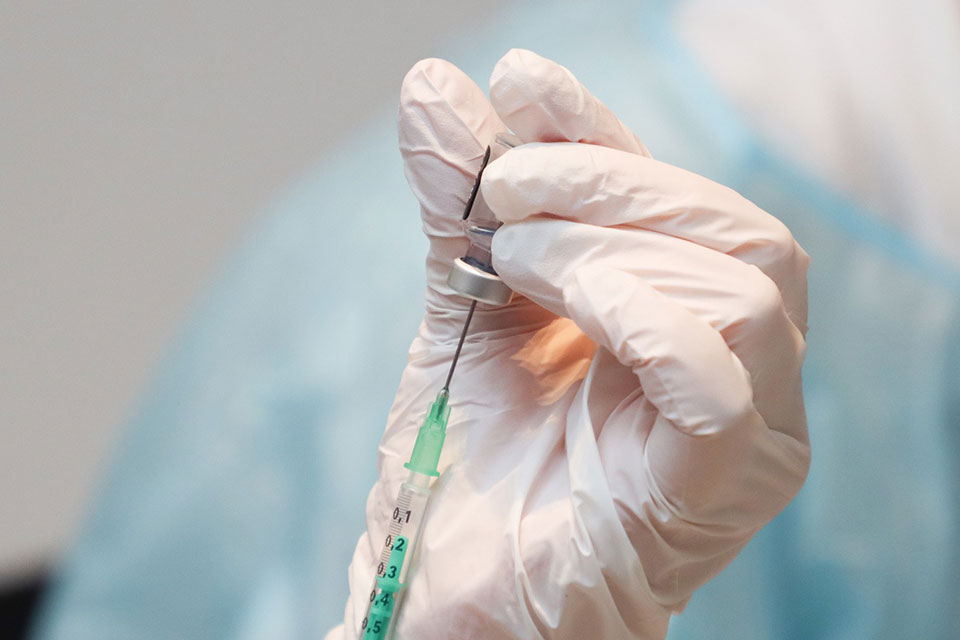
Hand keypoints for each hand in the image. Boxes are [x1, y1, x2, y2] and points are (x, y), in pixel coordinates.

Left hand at [332, 49, 809, 639]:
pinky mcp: (721, 486)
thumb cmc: (470, 466)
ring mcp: (748, 432)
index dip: (612, 134)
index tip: (523, 82)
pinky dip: (634, 309)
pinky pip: (718, 371)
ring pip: (741, 281)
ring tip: (512, 253)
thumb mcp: (467, 309)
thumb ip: (463, 208)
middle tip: (500, 187)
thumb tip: (435, 87)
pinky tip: (557, 307)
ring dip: (609, 241)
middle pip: (737, 231)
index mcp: (689, 327)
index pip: (682, 204)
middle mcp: (741, 373)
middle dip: (609, 181)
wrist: (450, 596)